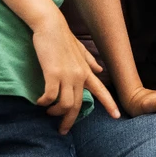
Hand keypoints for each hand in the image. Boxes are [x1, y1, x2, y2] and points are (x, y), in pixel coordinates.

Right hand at [32, 11, 119, 133]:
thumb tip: (100, 70)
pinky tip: (39, 102)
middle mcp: (79, 75)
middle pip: (77, 105)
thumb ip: (90, 62)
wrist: (51, 26)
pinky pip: (50, 96)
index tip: (116, 116)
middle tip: (63, 130)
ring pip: (64, 104)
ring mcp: (67, 75)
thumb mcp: (80, 50)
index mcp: (86, 71)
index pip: (101, 91)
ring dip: (55, 112)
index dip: (109, 104)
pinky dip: (44, 103)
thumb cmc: (63, 38)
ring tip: (48, 112)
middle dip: (70, 121)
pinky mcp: (53, 73)